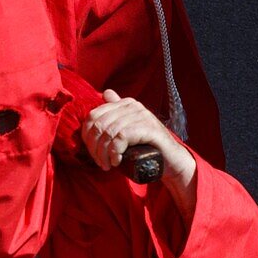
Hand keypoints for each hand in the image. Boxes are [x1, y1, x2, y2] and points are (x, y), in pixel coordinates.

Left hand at [82, 90, 197, 219]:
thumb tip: (106, 93)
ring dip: (104, 153)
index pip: (93, 116)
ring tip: (108, 164)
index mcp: (125, 104)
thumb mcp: (128, 129)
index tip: (94, 154)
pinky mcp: (148, 128)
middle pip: (99, 125)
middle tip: (101, 162)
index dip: (87, 137)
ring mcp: (141, 115)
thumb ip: (117, 112)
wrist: (170, 159)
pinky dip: (115, 152)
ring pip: (109, 132)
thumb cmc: (146, 147)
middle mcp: (133, 106)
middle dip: (95, 148)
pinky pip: (121, 137)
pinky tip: (117, 161)